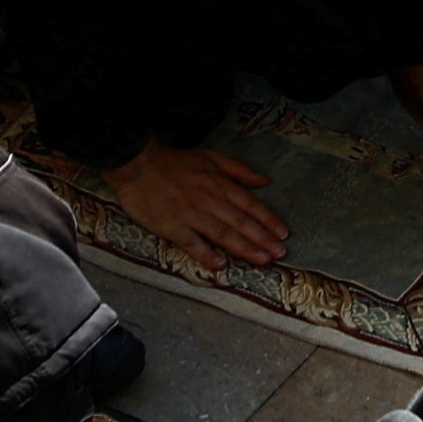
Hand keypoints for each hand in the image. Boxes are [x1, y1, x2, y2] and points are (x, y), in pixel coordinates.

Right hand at [107, 141, 290, 266]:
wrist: (138, 165)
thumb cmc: (175, 162)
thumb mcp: (210, 157)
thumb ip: (238, 170)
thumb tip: (264, 180)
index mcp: (219, 183)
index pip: (249, 204)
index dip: (268, 219)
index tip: (283, 233)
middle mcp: (209, 199)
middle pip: (241, 221)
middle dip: (263, 238)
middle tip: (280, 253)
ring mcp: (190, 214)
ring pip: (222, 233)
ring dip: (244, 248)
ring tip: (261, 259)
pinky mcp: (172, 226)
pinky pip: (192, 242)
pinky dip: (206, 254)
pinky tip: (220, 264)